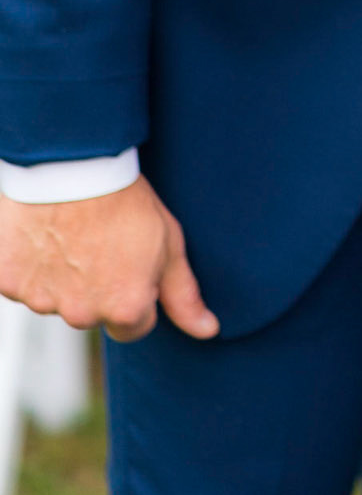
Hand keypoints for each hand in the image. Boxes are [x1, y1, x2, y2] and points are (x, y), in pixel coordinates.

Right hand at [0, 177, 218, 342]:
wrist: (73, 163)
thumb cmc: (125, 198)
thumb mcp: (168, 243)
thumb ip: (183, 295)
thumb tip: (208, 331)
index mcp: (124, 308)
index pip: (134, 326)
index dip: (136, 293)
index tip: (131, 263)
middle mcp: (82, 314)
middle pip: (93, 312)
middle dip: (98, 286)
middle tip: (101, 241)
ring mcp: (42, 300)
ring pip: (56, 299)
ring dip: (62, 276)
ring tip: (72, 232)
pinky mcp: (9, 282)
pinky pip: (22, 283)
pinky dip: (30, 265)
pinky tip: (43, 233)